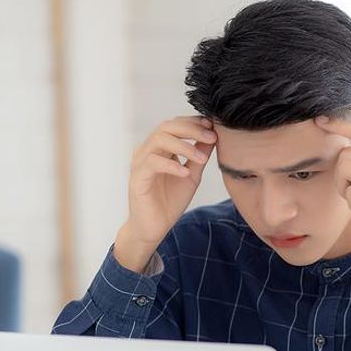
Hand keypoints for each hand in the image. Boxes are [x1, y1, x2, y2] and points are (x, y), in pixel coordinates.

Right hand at [115, 116, 216, 271]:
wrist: (154, 227)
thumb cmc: (169, 201)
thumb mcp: (192, 176)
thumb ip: (199, 156)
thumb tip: (213, 137)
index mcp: (160, 148)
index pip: (175, 124)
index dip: (193, 122)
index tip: (213, 126)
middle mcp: (148, 151)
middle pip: (167, 127)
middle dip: (191, 129)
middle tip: (211, 137)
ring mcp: (140, 162)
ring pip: (159, 140)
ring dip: (184, 146)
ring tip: (202, 159)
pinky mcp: (137, 178)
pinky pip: (152, 163)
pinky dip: (171, 165)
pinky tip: (185, 172)